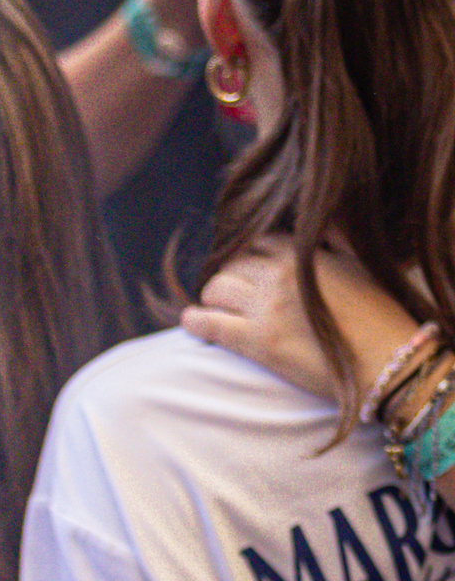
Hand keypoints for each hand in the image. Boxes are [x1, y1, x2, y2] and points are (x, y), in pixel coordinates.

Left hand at [180, 235, 417, 405]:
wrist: (389, 362)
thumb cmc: (381, 317)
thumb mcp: (361, 264)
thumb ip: (335, 241)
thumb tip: (324, 219)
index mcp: (304, 252)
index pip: (259, 241)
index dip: (250, 255)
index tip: (247, 267)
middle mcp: (280, 274)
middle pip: (233, 264)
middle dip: (228, 276)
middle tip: (228, 292)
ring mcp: (266, 307)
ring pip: (216, 289)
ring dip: (211, 297)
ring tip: (213, 307)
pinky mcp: (258, 342)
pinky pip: (210, 324)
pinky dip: (195, 322)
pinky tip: (191, 323)